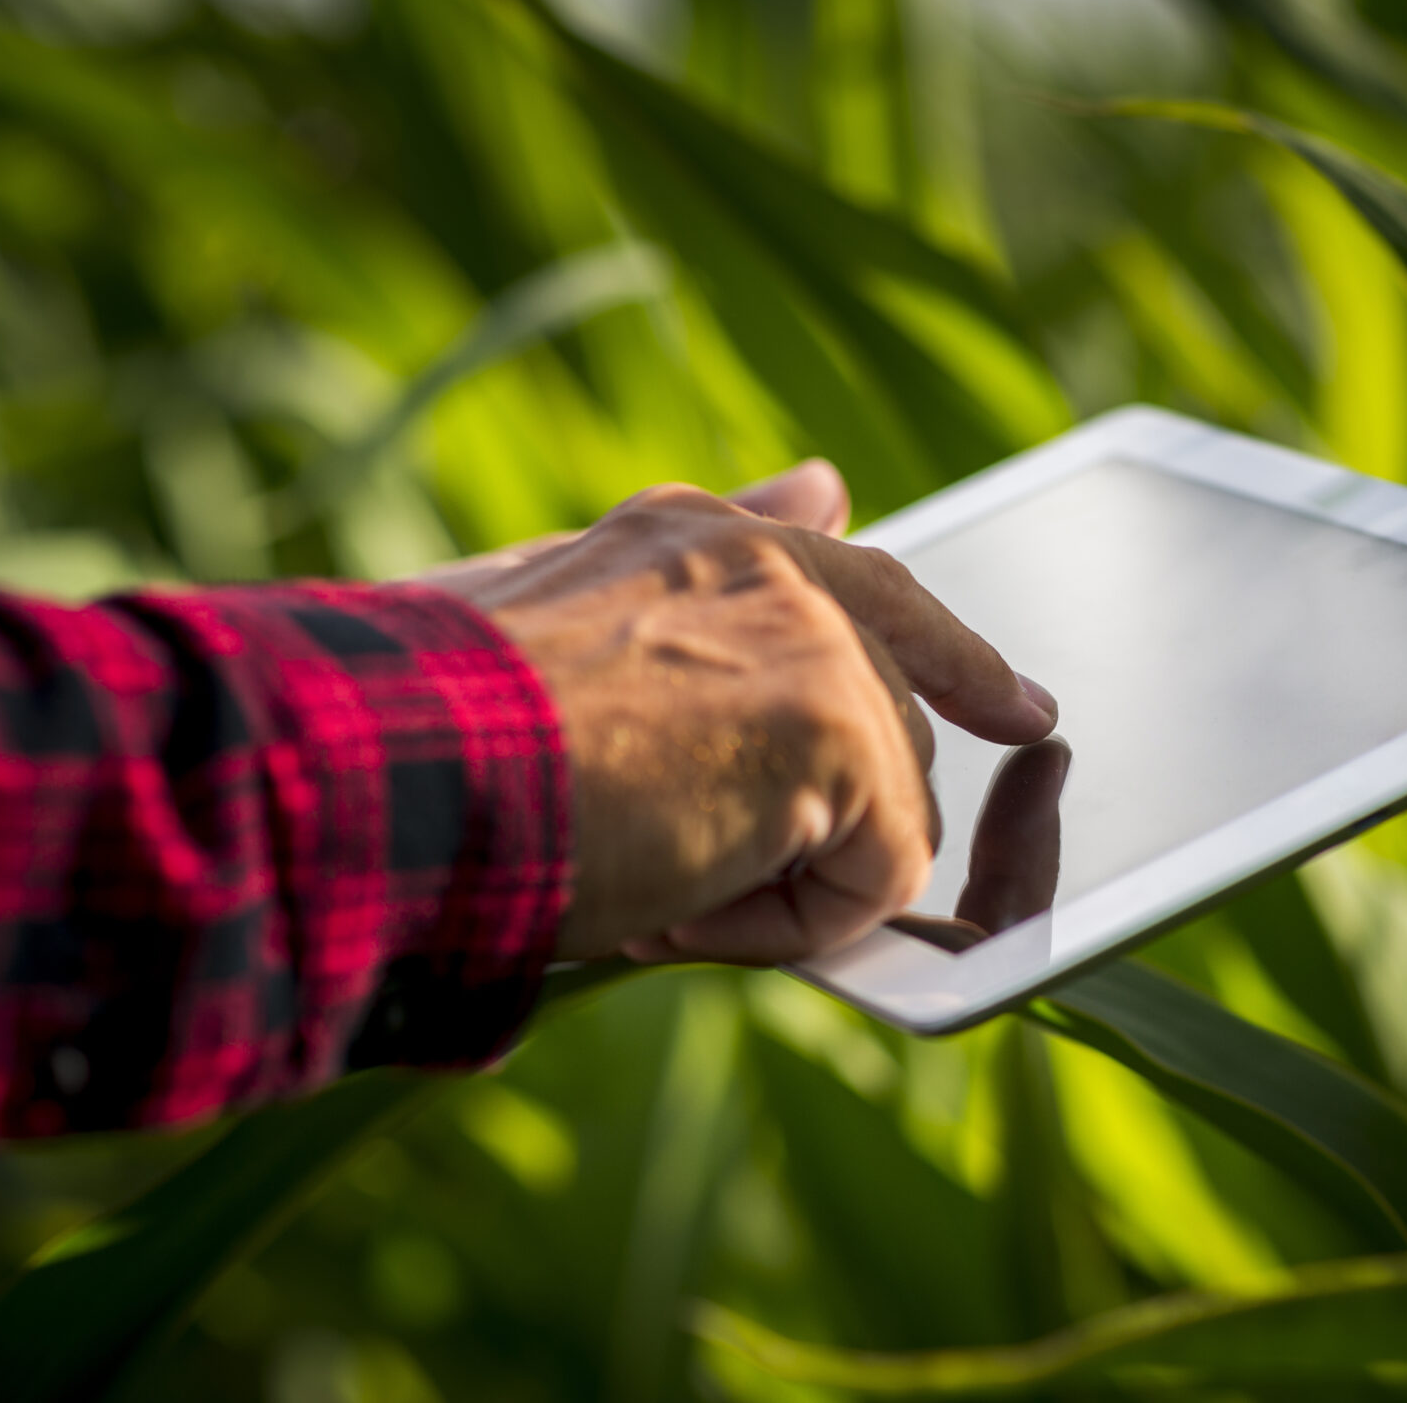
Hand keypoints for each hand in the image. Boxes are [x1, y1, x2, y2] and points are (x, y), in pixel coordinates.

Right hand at [413, 464, 1056, 963]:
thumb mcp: (562, 633)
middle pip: (884, 731)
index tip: (1025, 713)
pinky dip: (785, 925)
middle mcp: (773, 564)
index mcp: (703, 537)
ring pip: (879, 813)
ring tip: (636, 863)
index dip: (954, 659)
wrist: (381, 770)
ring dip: (774, 876)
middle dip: (807, 823)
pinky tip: (673, 893)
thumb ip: (710, 568)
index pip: (869, 587)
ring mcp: (816, 642)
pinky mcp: (837, 732)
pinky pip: (876, 877)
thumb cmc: (431, 727)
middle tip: (648, 854)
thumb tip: (828, 482)